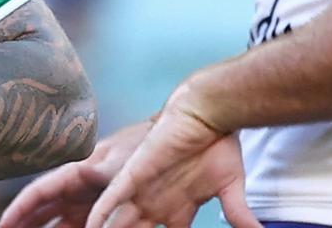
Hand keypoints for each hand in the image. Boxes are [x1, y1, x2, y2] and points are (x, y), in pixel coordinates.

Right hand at [0, 121, 151, 227]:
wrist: (181, 143)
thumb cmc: (147, 147)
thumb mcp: (119, 163)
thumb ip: (98, 178)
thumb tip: (82, 194)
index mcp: (76, 172)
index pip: (38, 192)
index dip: (18, 209)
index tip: (1, 225)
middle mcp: (81, 189)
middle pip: (45, 211)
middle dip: (26, 224)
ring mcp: (96, 202)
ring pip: (64, 224)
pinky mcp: (115, 214)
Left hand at [84, 100, 258, 227]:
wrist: (208, 114)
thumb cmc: (220, 146)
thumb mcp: (232, 190)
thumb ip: (240, 216)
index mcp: (176, 210)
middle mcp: (154, 203)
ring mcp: (141, 190)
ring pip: (117, 223)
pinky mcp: (133, 174)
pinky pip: (112, 198)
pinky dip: (102, 213)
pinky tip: (91, 226)